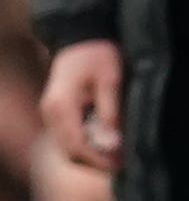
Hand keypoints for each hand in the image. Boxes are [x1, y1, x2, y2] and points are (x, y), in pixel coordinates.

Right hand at [40, 40, 122, 170]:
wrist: (81, 35)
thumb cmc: (99, 53)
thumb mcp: (111, 79)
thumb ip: (110, 113)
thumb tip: (113, 145)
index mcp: (61, 107)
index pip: (78, 146)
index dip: (100, 159)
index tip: (124, 164)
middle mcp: (51, 115)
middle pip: (71, 152)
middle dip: (97, 162)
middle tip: (126, 165)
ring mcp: (51, 115)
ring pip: (70, 148)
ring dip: (93, 156)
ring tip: (121, 158)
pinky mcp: (58, 114)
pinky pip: (71, 138)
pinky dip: (88, 146)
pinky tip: (109, 145)